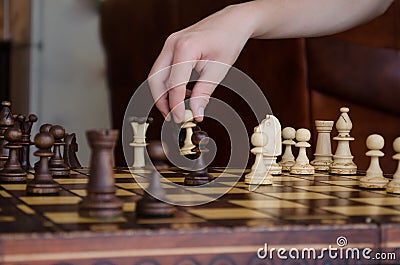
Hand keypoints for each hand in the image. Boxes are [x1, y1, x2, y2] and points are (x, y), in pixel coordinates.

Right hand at [148, 4, 254, 122]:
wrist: (232, 22)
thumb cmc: (228, 41)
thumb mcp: (218, 71)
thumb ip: (204, 93)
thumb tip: (196, 114)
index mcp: (185, 48)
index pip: (173, 84)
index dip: (175, 105)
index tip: (180, 119)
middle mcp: (172, 44)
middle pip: (155, 79)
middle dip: (161, 100)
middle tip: (172, 116)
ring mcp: (169, 44)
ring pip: (156, 74)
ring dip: (163, 93)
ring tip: (177, 108)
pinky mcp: (172, 47)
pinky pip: (164, 69)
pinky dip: (169, 84)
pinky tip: (184, 93)